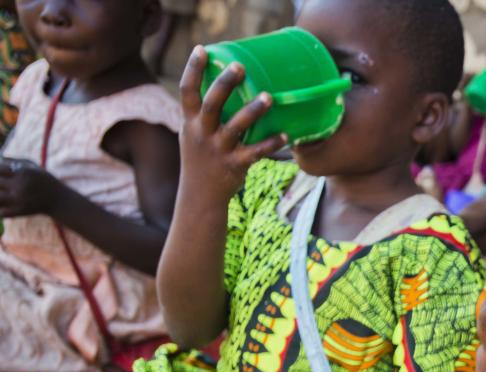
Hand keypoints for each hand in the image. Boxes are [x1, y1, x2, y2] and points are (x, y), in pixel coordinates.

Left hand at [0, 158, 63, 217]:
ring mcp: (19, 200)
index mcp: (22, 173)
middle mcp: (19, 186)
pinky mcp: (20, 211)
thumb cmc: (44, 180)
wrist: (59, 200)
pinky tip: (5, 206)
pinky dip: (1, 210)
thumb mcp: (32, 166)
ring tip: (4, 195)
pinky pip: (2, 212)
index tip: (1, 175)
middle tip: (3, 186)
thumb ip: (14, 160)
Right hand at [178, 45, 287, 203]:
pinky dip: (271, 144)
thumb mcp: (193, 134)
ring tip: (269, 96)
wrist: (199, 196)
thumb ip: (205, 114)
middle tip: (240, 66)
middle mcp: (201, 133)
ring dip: (253, 111)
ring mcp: (218, 149)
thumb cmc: (201, 158)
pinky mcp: (235, 165)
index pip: (186, 90)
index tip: (202, 49)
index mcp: (190, 122)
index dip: (192, 69)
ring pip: (236, 127)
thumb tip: (225, 85)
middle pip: (211, 103)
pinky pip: (255, 152)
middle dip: (224, 83)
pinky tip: (286, 135)